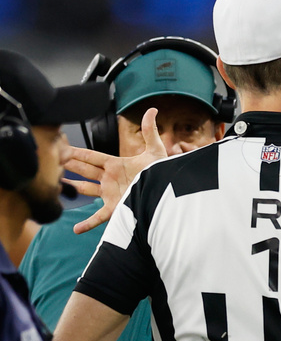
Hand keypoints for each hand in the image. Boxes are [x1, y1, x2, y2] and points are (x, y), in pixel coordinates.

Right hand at [64, 107, 167, 233]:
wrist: (168, 194)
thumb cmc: (162, 174)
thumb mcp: (156, 151)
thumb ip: (150, 131)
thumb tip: (151, 110)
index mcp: (117, 165)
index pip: (92, 157)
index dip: (78, 152)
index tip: (62, 147)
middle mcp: (111, 179)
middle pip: (85, 170)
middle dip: (70, 165)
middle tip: (53, 159)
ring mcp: (111, 194)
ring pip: (86, 190)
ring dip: (73, 188)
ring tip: (58, 185)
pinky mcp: (116, 209)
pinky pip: (98, 218)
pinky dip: (87, 224)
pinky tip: (76, 230)